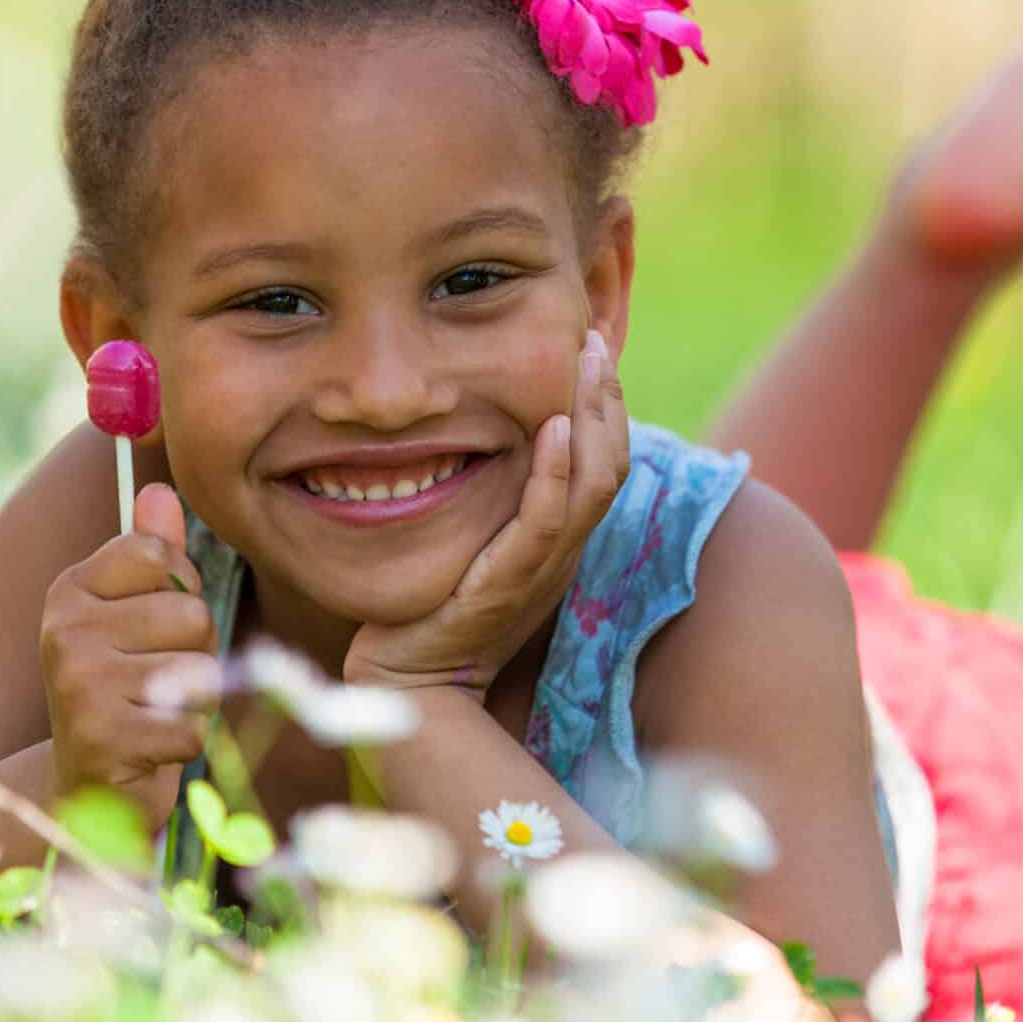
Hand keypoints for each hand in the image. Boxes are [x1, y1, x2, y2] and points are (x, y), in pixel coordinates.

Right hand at [39, 480, 221, 827]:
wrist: (85, 788)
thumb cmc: (125, 689)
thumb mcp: (135, 615)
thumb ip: (153, 555)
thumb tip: (161, 489)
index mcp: (70, 590)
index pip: (160, 554)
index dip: (180, 592)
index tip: (150, 626)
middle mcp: (64, 630)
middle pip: (190, 613)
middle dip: (193, 652)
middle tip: (153, 682)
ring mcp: (78, 684)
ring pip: (197, 669)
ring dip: (192, 700)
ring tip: (151, 713)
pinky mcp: (101, 739)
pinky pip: (192, 725)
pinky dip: (184, 743)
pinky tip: (148, 749)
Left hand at [343, 329, 630, 698]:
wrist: (410, 684)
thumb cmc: (435, 612)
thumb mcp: (474, 541)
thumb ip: (493, 499)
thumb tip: (492, 438)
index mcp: (558, 537)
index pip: (603, 460)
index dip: (606, 404)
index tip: (592, 348)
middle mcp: (560, 550)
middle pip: (612, 462)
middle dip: (607, 396)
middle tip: (595, 337)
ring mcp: (539, 568)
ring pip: (593, 484)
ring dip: (593, 419)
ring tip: (588, 365)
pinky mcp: (505, 585)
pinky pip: (543, 523)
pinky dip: (554, 475)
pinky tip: (553, 430)